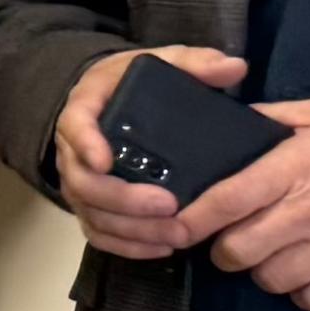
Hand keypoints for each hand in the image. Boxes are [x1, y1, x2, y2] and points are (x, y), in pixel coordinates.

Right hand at [54, 44, 243, 262]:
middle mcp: (74, 151)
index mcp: (86, 108)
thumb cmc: (134, 82)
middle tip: (169, 206)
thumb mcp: (162, 61)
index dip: (86, 145)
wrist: (108, 99)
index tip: (107, 161)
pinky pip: (98, 234)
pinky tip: (162, 249)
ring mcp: (80, 183)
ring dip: (132, 230)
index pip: (74, 126)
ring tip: (176, 236)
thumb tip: (235, 67)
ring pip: (92, 215)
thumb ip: (194, 62)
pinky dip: (126, 246)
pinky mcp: (91, 207)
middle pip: (83, 183)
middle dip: (124, 200)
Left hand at [179, 97, 309, 310]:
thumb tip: (228, 120)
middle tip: (234, 240)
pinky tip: (308, 270)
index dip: (192, 219)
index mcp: (295, 168)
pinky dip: (304, 292)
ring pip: (272, 279)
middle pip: (239, 251)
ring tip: (276, 252)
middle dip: (227, 250)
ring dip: (265, 270)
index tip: (173, 227)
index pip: (227, 200)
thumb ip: (272, 118)